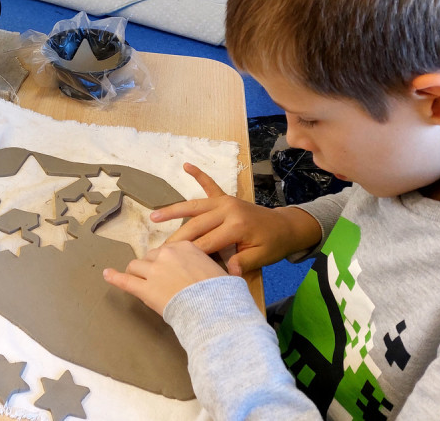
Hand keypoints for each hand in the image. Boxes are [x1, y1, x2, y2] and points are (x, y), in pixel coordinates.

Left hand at [103, 241, 227, 315]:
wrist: (214, 310)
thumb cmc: (223, 293)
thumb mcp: (223, 272)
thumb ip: (215, 268)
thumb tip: (233, 269)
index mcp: (185, 247)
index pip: (169, 249)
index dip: (168, 261)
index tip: (171, 269)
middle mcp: (167, 254)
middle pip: (151, 256)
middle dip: (152, 266)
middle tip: (158, 280)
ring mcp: (154, 271)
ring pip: (136, 266)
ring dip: (137, 273)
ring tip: (138, 281)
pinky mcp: (145, 289)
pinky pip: (125, 281)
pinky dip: (114, 277)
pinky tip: (107, 275)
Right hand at [150, 163, 320, 274]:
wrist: (285, 227)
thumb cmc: (272, 245)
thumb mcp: (262, 258)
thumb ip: (244, 263)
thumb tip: (227, 273)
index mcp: (236, 226)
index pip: (207, 242)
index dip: (190, 254)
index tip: (173, 263)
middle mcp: (228, 210)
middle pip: (196, 224)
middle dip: (177, 238)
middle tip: (158, 250)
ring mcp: (226, 201)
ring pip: (194, 205)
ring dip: (174, 210)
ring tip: (154, 216)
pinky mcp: (226, 197)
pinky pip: (210, 184)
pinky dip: (198, 175)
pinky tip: (187, 166)